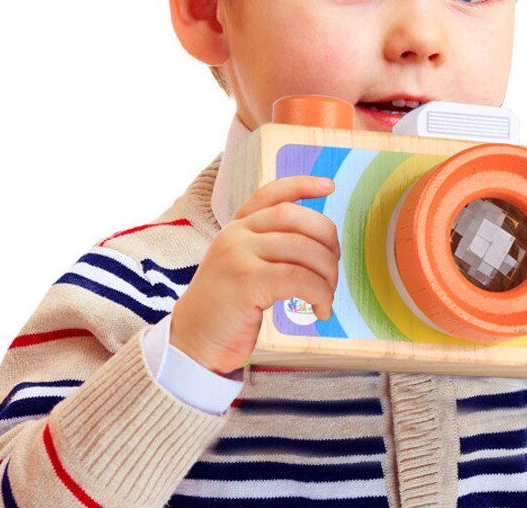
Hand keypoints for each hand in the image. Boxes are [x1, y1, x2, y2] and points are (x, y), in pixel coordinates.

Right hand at [170, 175, 338, 374]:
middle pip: (295, 216)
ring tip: (328, 296)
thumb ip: (268, 247)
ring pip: (303, 248)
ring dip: (327, 273)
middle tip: (334, 267)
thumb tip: (319, 244)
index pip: (272, 192)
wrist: (192, 342)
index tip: (330, 186)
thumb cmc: (227, 308)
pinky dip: (320, 293)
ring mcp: (239, 254)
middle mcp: (237, 233)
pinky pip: (299, 278)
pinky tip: (321, 310)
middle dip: (327, 238)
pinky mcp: (246, 280)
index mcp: (238, 226)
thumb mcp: (242, 265)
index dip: (303, 185)